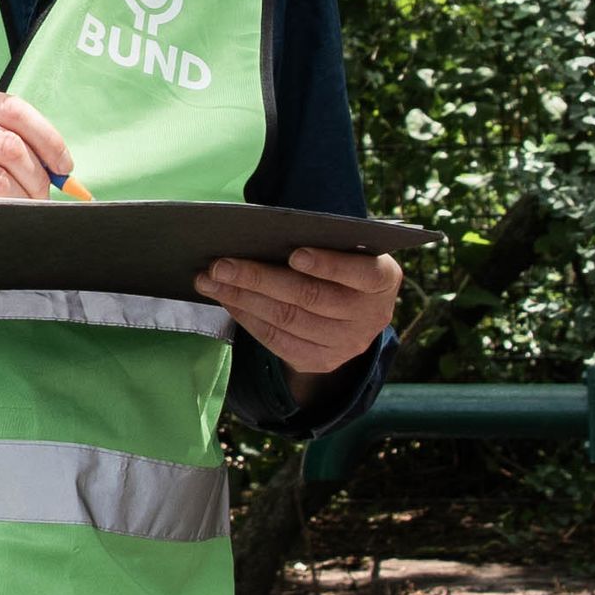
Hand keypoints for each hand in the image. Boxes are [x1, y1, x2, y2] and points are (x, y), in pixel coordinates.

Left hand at [202, 242, 401, 382]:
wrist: (357, 309)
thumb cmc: (344, 261)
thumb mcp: (348, 247)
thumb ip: (322, 240)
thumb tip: (261, 232)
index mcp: (384, 279)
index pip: (360, 273)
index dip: (328, 265)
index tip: (295, 253)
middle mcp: (371, 316)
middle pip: (310, 298)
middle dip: (259, 278)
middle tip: (220, 263)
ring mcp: (347, 344)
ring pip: (288, 320)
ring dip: (243, 298)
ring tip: (210, 280)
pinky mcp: (322, 362)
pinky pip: (278, 341)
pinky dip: (248, 319)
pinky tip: (227, 300)